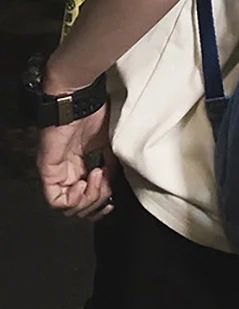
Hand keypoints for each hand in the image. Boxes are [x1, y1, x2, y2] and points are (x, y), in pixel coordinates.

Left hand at [37, 102, 117, 221]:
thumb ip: (113, 163)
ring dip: (89, 198)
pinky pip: (56, 200)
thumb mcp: (111, 142)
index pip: (86, 197)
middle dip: (98, 202)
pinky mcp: (48, 171)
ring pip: (68, 206)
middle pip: (79, 206)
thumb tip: (119, 181)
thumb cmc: (95, 114)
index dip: (101, 202)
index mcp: (78, 165)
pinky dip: (74, 198)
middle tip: (108, 184)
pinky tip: (84, 182)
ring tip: (97, 177)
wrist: (81, 102)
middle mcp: (66, 172)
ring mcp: (56, 173)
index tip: (112, 200)